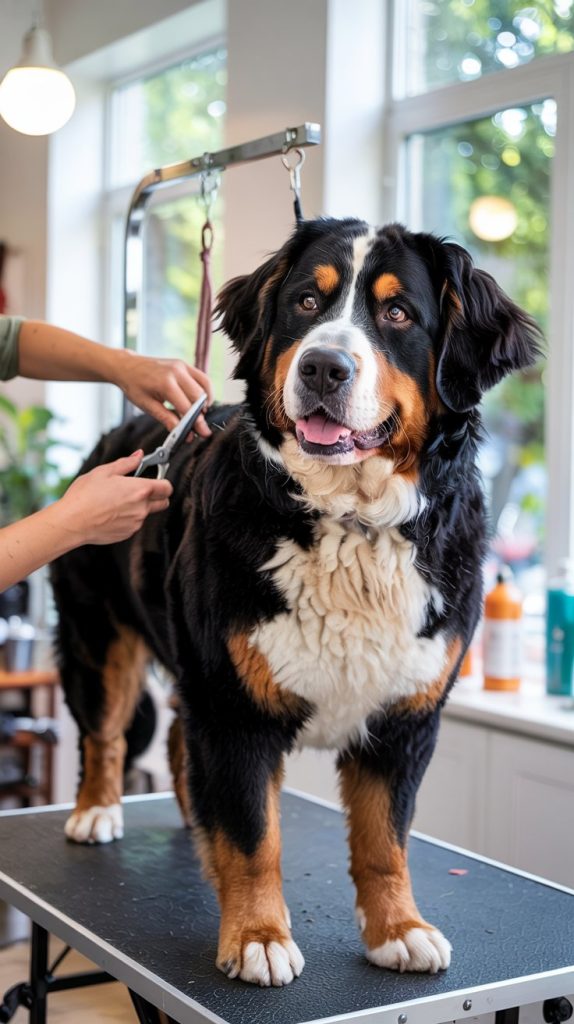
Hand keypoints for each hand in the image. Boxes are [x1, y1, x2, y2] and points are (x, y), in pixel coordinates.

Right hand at [58, 451, 172, 544]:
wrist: (72, 522)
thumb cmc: (85, 496)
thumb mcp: (104, 472)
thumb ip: (127, 463)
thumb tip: (139, 456)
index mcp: (140, 490)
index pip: (167, 487)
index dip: (163, 482)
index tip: (155, 479)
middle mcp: (142, 508)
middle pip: (163, 502)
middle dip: (157, 495)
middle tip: (139, 489)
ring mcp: (136, 523)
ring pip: (147, 513)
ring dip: (139, 507)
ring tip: (117, 501)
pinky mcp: (128, 534)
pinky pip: (134, 524)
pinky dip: (128, 518)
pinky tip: (111, 512)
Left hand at [111, 350, 212, 436]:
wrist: (127, 366)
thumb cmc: (134, 386)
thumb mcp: (147, 406)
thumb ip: (167, 419)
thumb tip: (182, 433)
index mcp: (166, 383)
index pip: (187, 406)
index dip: (195, 422)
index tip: (201, 433)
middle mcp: (177, 372)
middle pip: (199, 397)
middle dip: (202, 414)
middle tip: (201, 427)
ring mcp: (182, 366)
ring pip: (205, 385)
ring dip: (206, 401)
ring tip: (201, 413)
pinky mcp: (184, 364)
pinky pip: (202, 378)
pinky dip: (205, 390)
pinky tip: (199, 401)